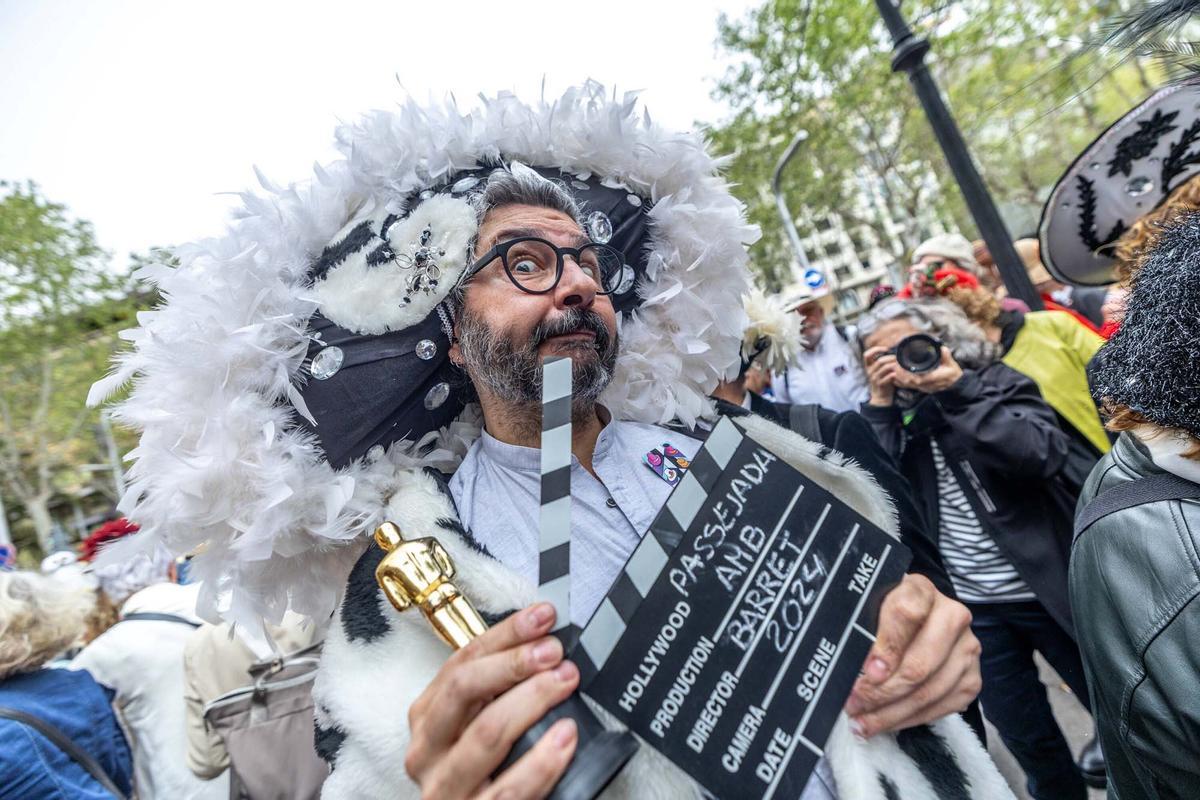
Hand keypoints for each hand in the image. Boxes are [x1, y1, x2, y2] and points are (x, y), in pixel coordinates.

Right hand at [405, 603, 579, 798]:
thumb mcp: (478, 727)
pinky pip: (509, 789)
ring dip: (531, 700)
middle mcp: (426, 750)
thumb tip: (544, 646)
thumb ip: (500, 694)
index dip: (505, 635)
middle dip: (513, 663)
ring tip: (565, 682)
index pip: (462, 662)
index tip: (543, 617)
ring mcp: (444, 788)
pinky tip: (565, 738)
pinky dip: (541, 761)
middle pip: (464, 690)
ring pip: (486, 734)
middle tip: (554, 651)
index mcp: (427, 717)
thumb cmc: (484, 774)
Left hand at [843, 574, 980, 737]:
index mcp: (922, 590)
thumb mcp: (869, 608)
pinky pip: (942, 708)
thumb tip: (849, 665)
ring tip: (862, 722)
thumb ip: (861, 629)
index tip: (868, 672)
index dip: (887, 646)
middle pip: (920, 664)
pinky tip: (886, 723)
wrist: (918, 617)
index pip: (908, 614)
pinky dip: (910, 720)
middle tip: (853, 705)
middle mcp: (953, 616)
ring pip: (930, 691)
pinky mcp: (972, 677)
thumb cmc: (884, 612)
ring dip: (891, 713)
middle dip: (882, 692)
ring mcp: (967, 648)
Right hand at [862, 346, 897, 406]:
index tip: (886, 349)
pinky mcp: (880, 384)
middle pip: (880, 360)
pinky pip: (888, 377)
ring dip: (894, 365)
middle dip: (891, 358)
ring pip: (885, 367)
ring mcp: (874, 378)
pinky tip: (897, 374)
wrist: (881, 396)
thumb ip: (882, 362)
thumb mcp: (879, 370)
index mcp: (868, 366)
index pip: (866, 354)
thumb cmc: (882, 380)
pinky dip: (894, 374)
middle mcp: (869, 371)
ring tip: (900, 365)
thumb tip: (892, 351)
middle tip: (898, 358)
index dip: (875, 349)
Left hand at [890, 346, 962, 394]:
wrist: (955, 384)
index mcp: (934, 378)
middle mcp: (927, 385)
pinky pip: (909, 386)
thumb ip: (946, 356)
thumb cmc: (952, 373)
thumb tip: (942, 348)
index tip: (900, 367)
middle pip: (910, 383)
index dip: (908, 375)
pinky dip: (901, 382)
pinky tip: (895, 377)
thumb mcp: (951, 364)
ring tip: (893, 370)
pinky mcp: (921, 387)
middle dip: (900, 375)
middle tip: (894, 366)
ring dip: (899, 378)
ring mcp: (923, 387)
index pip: (918, 379)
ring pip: (908, 385)